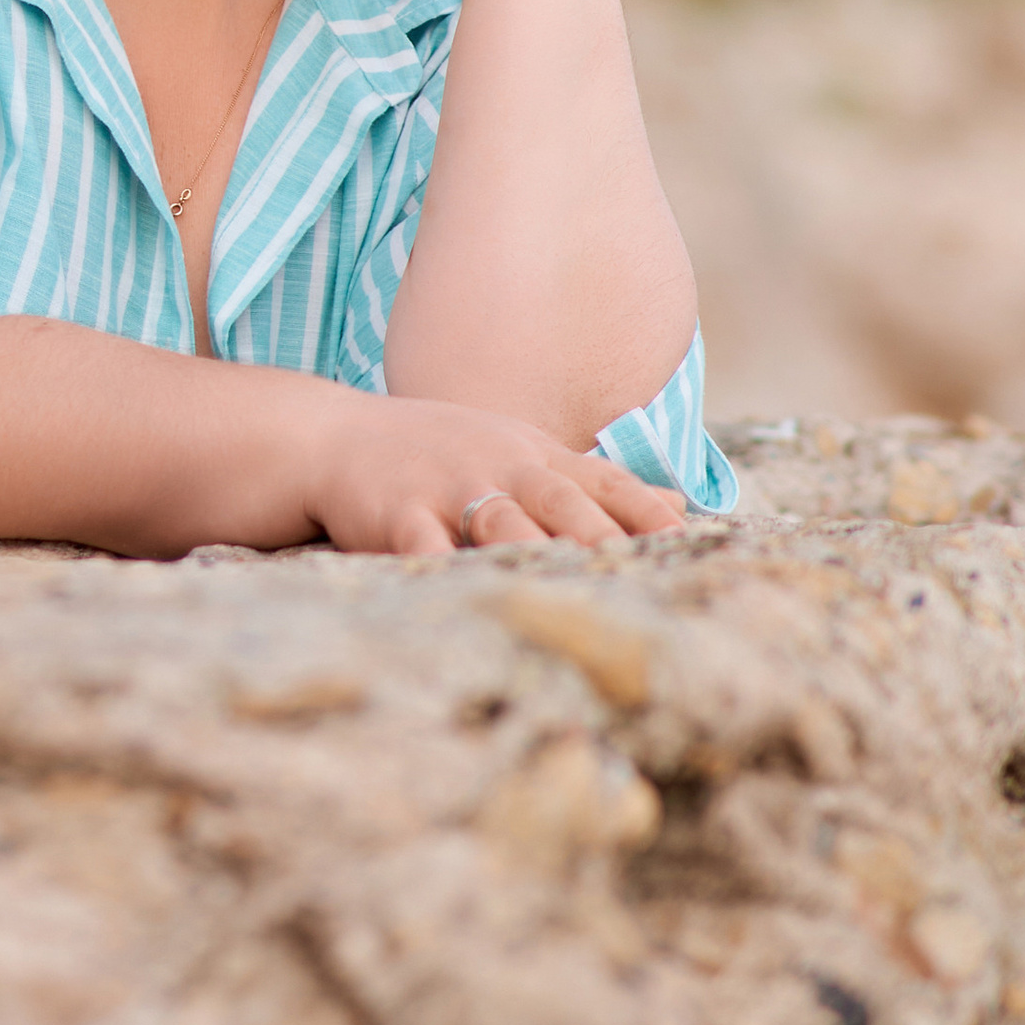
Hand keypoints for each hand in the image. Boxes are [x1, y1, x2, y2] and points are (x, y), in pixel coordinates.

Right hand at [308, 393, 682, 559]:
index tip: (689, 538)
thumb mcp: (518, 452)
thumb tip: (675, 503)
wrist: (334, 435)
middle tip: (643, 573)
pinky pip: (423, 541)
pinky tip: (458, 589)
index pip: (603, 478)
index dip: (646, 509)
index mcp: (534, 455)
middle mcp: (498, 465)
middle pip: (560, 500)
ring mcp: (448, 486)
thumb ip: (589, 482)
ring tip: (569, 587)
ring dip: (533, 550)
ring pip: (500, 521)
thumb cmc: (439, 453)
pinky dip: (442, 563)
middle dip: (601, 535)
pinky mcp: (398, 511)